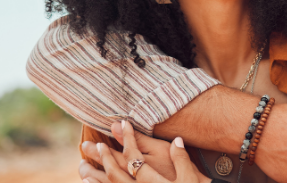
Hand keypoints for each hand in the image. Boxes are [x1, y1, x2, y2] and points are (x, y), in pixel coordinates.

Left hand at [91, 121, 210, 182]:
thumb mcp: (190, 174)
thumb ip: (180, 156)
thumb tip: (176, 139)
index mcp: (152, 178)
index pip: (133, 155)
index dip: (126, 138)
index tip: (122, 123)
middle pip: (115, 172)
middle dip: (101, 157)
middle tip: (88, 144)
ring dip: (94, 176)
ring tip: (82, 165)